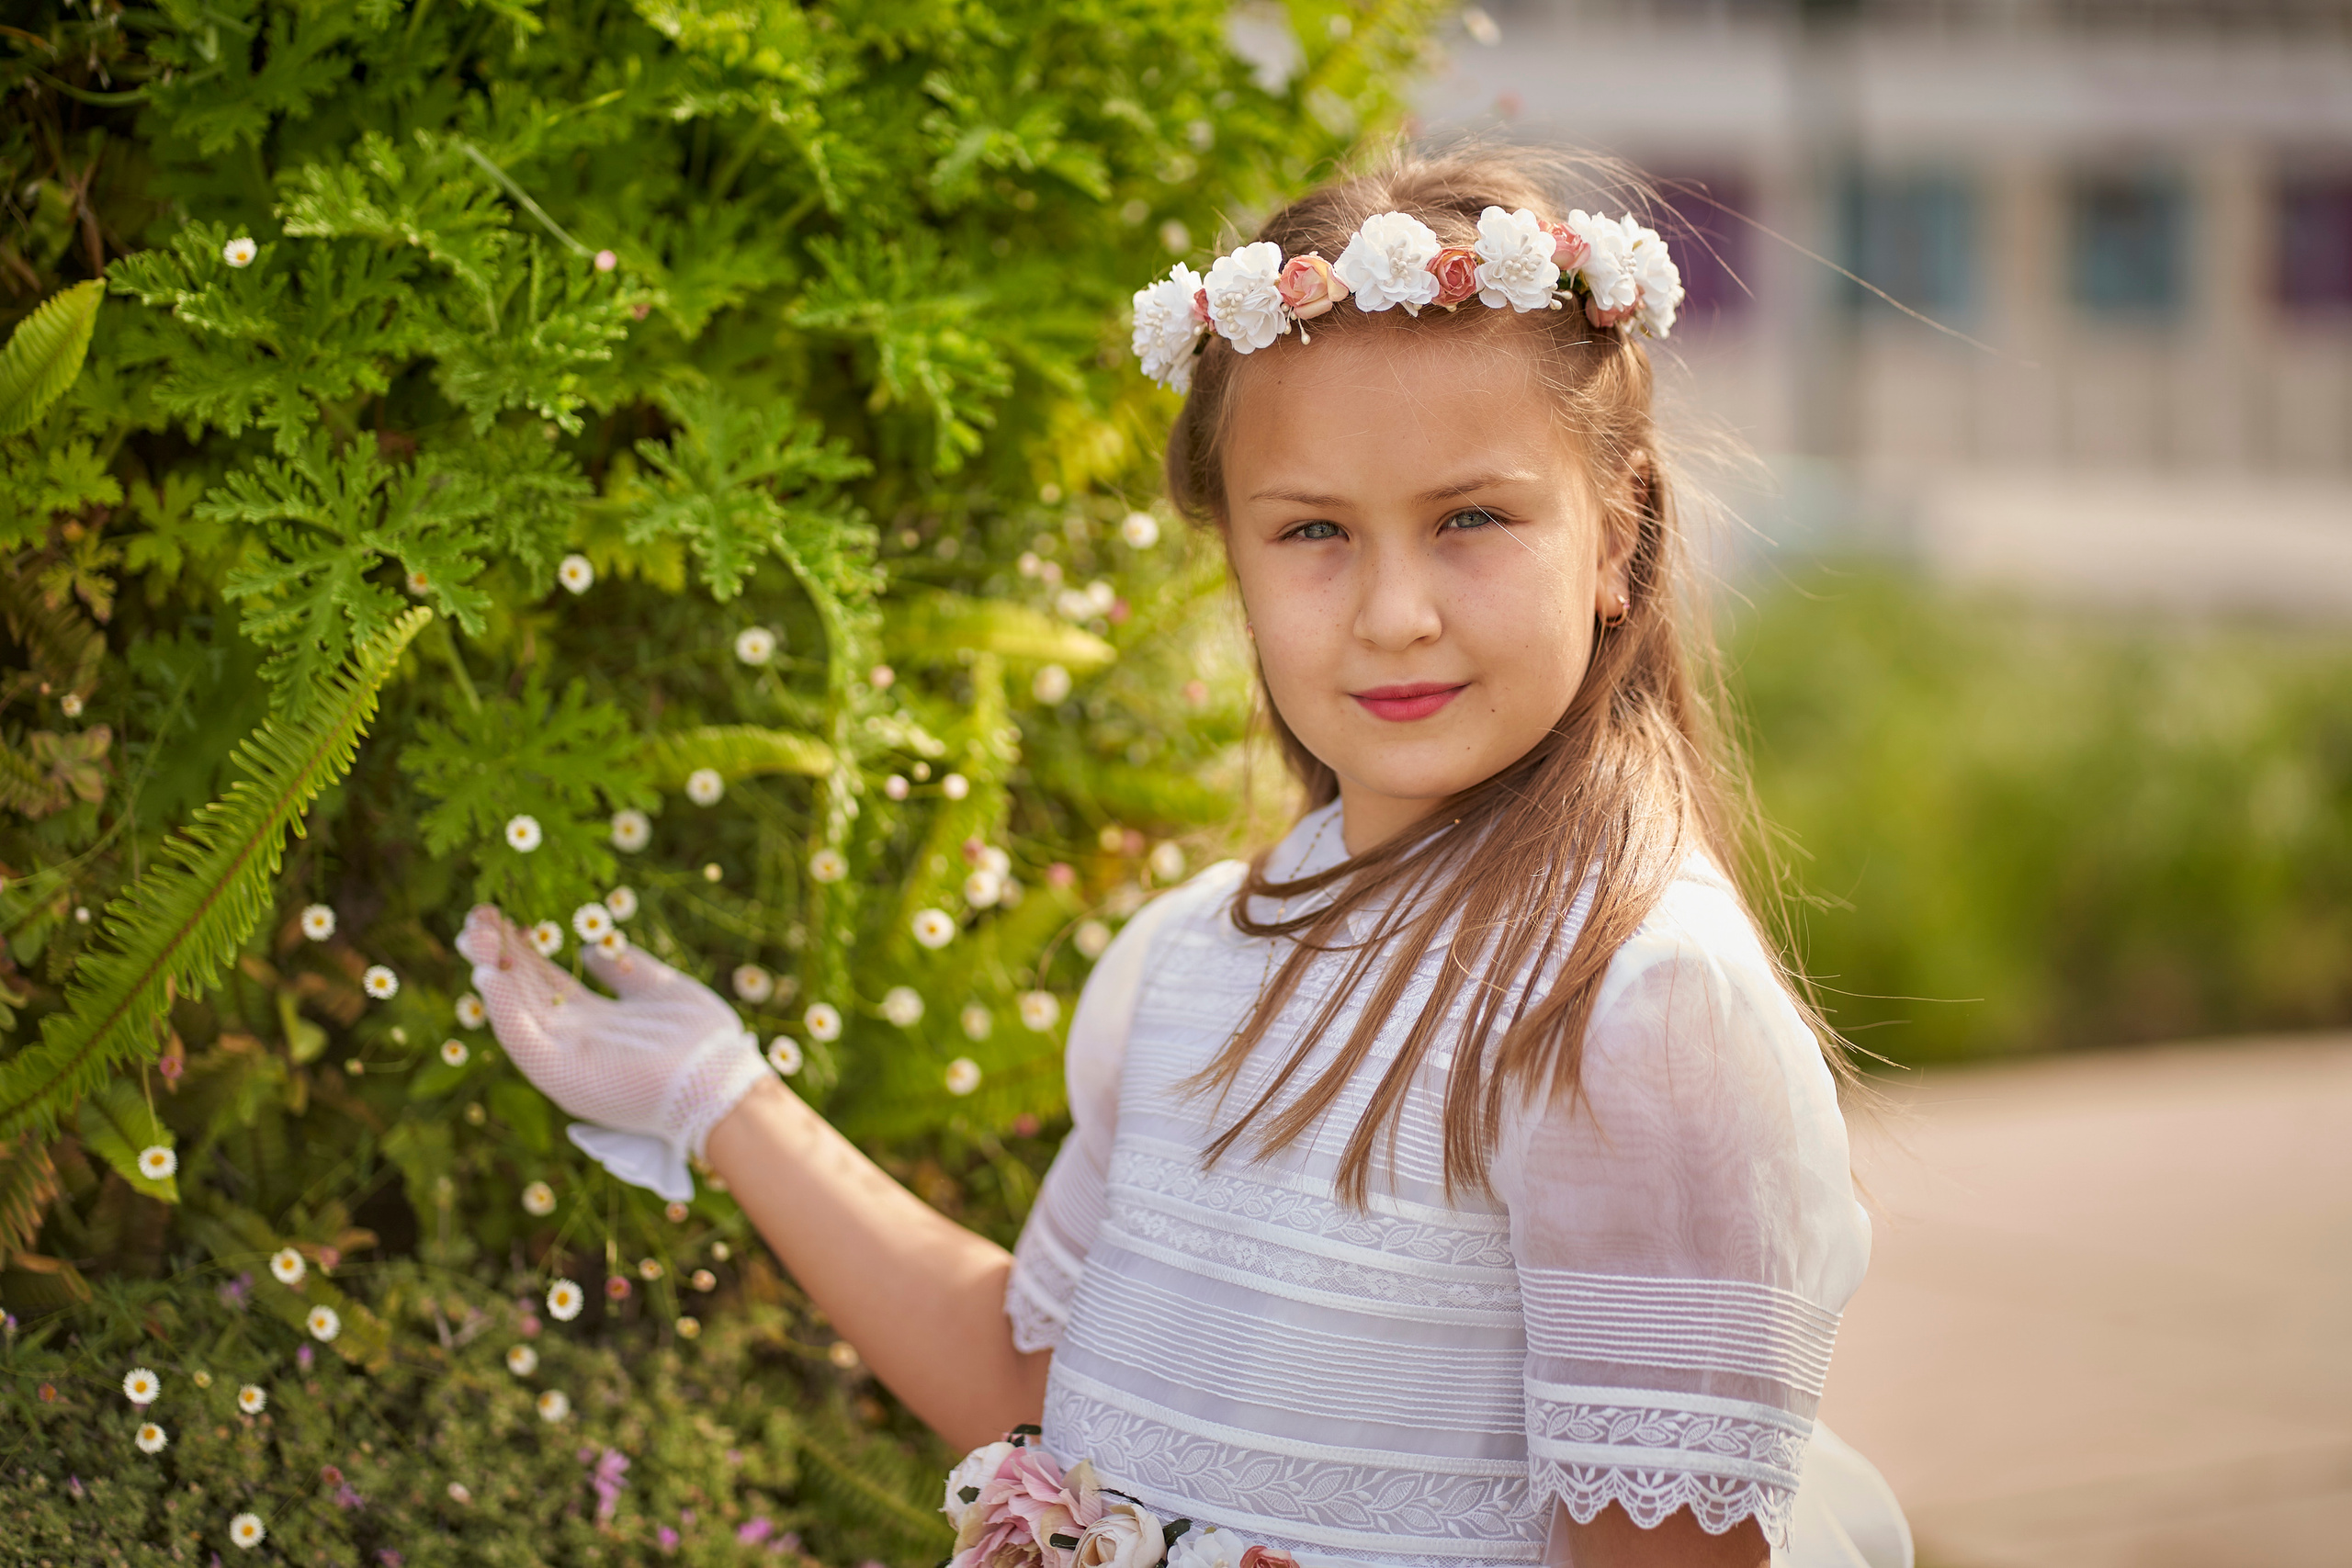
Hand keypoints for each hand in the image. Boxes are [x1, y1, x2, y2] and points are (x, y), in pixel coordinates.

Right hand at [453, 905, 769, 1202]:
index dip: (524, 949)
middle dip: (497, 954)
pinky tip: (489, 972)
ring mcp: (564, 1060)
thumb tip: (591, 949)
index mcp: (594, 1022)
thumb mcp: (659, 989)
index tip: (504, 915)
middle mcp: (572, 1040)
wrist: (723, 1083)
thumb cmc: (701, 1039)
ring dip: (491, 971)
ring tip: (474, 932)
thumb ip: (624, 969)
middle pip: (522, 993)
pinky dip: (502, 1006)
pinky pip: (522, 1038)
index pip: (546, 982)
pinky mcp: (560, 1076)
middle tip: (476, 915)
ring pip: (514, 1011)